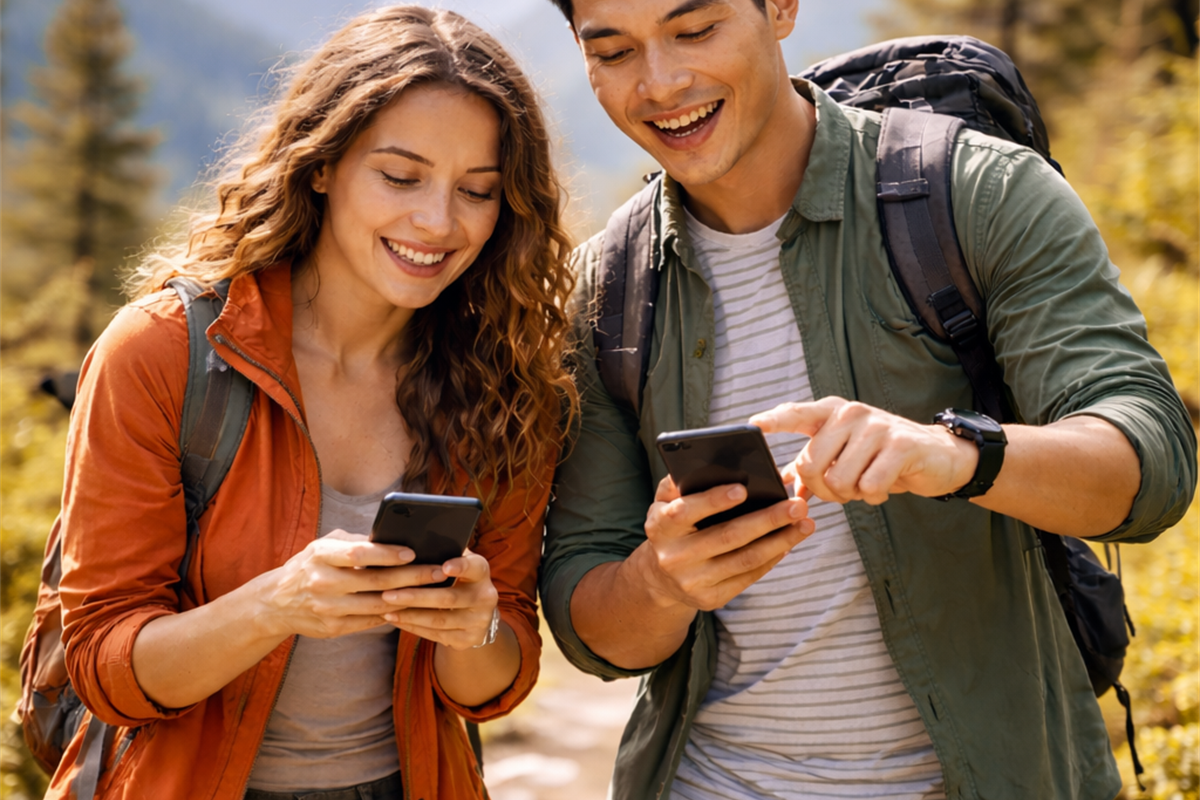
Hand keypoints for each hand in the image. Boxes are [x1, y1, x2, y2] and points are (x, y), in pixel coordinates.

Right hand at [253, 531, 422, 639]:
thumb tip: (392, 537)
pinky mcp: (333, 628)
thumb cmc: (310, 566)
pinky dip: (394, 614)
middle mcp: (323, 582)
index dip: (387, 553)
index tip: (412, 551)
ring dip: (409, 598)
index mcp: (321, 555)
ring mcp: (328, 608)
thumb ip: (354, 542)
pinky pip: (371, 621)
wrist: (275, 603)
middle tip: (438, 571)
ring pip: (378, 605)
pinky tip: (414, 607)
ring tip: (434, 590)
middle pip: (375, 581)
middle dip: (411, 577)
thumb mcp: (324, 546)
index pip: (358, 553)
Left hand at [379, 550, 499, 650]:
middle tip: (387, 593)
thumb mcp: (455, 564)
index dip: (461, 567)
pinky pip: (436, 635)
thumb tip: (410, 538)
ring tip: (385, 608)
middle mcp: (485, 597)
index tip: (444, 566)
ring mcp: (478, 621)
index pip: (474, 567)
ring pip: (439, 620)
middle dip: (415, 596)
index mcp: (481, 572)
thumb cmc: (456, 579)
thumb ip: (442, 553)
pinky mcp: (468, 639)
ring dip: (409, 615)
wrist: (475, 616)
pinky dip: (413, 627)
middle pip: (448, 598)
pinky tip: (395, 619)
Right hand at [635, 476, 813, 611]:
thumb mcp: (663, 503)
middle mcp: (674, 557)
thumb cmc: (671, 528)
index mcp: (660, 527)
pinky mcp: (711, 599)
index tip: (743, 489)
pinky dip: (772, 558)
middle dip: (767, 520)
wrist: (659, 578)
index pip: (685, 512)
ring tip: (805, 524)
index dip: (713, 501)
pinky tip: (788, 542)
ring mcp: (693, 581)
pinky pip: (748, 576)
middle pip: (727, 537)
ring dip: (780, 541)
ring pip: (745, 559)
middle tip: (797, 505)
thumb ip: (678, 483)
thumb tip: (707, 462)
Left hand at [750, 397, 978, 504]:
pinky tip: (885, 486)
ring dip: (851, 495)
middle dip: (822, 490)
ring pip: (839, 480)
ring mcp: (876, 426)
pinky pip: (869, 486)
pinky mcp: (900, 445)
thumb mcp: (843, 454)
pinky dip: (874, 496)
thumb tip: (781, 485)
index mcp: (830, 412)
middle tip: (843, 489)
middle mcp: (850, 413)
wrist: (937, 456)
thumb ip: (810, 466)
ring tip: (866, 484)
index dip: (773, 420)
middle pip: (810, 465)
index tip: (752, 424)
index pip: (795, 414)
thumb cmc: (880, 457)